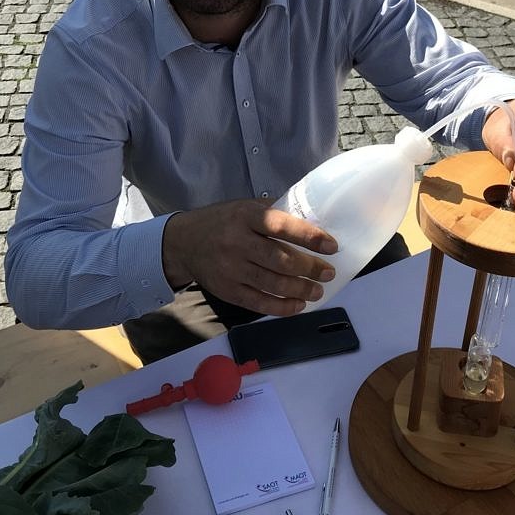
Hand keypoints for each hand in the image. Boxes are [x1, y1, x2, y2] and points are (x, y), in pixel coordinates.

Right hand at [161, 199, 337, 316]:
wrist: (183, 243)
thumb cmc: (222, 222)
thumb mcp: (244, 207)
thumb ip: (272, 212)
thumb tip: (312, 219)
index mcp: (245, 216)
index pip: (281, 225)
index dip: (309, 236)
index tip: (331, 246)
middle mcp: (237, 242)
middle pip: (279, 259)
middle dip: (309, 268)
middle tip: (328, 273)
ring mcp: (230, 269)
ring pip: (272, 283)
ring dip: (300, 290)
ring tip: (317, 291)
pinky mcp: (226, 291)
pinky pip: (258, 303)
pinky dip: (281, 307)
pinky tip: (298, 305)